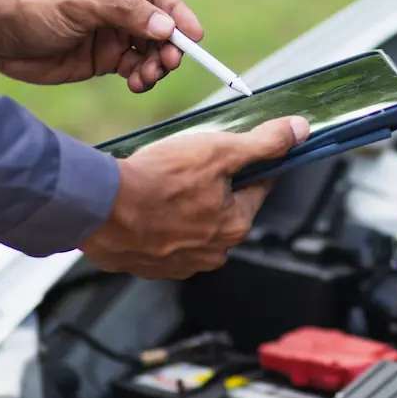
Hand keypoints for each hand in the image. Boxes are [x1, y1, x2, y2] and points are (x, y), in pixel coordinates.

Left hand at [0, 0, 200, 92]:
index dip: (178, 13)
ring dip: (156, 65)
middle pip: (161, 22)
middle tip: (168, 63)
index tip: (193, 36)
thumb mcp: (78, 8)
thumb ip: (124, 14)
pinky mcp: (108, 56)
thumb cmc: (30, 10)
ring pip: (153, 48)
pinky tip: (136, 84)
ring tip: (146, 78)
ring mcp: (116, 29)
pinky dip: (143, 77)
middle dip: (168, 45)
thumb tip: (167, 27)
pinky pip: (138, 67)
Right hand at [80, 116, 309, 278]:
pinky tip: (145, 203)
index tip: (233, 151)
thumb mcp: (219, 150)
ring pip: (194, 224)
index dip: (248, 163)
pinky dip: (158, 222)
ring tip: (163, 183)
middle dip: (212, 185)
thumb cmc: (158, 181)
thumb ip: (263, 143)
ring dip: (184, 205)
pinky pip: (163, 239)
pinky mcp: (150, 266)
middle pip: (225, 208)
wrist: (99, 207)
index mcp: (236, 226)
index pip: (258, 187)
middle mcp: (213, 252)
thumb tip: (298, 131)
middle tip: (187, 165)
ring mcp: (181, 263)